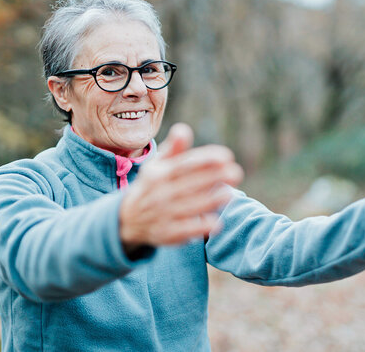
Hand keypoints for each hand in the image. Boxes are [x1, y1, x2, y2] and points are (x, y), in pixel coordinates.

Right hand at [119, 123, 243, 247]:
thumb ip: (173, 149)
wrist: (129, 219)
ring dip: (211, 201)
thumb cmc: (152, 185)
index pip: (185, 164)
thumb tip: (184, 129)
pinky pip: (186, 230)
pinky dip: (200, 227)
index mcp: (159, 174)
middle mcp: (159, 193)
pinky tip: (216, 222)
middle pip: (190, 184)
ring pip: (190, 207)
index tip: (227, 156)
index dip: (206, 159)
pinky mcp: (167, 234)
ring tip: (230, 194)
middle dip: (214, 178)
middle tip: (236, 173)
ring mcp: (162, 214)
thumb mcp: (157, 165)